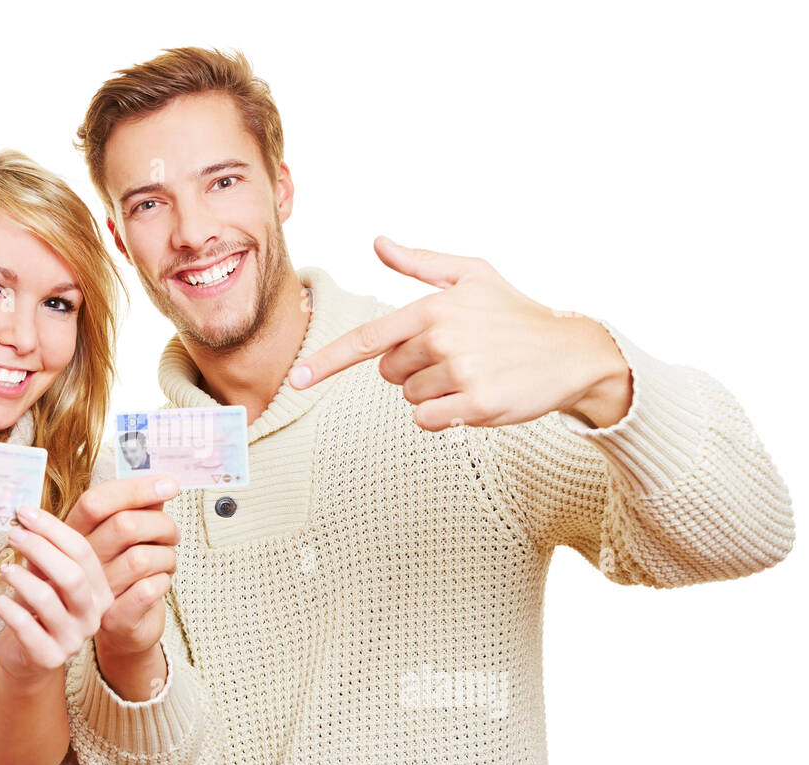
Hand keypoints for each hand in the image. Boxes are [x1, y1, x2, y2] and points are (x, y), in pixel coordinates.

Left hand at [0, 502, 114, 684]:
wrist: (27, 656)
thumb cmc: (37, 610)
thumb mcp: (45, 578)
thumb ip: (42, 552)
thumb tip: (25, 516)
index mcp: (99, 591)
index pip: (82, 552)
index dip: (53, 528)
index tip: (25, 512)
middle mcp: (92, 615)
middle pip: (71, 575)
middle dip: (40, 548)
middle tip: (14, 534)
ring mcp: (73, 640)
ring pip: (47, 599)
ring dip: (21, 578)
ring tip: (4, 569)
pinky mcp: (49, 657)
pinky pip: (26, 627)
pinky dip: (8, 609)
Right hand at [64, 474, 179, 662]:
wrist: (122, 628)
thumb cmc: (124, 575)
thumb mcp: (124, 537)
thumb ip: (138, 509)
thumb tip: (163, 483)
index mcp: (75, 534)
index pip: (96, 501)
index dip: (136, 489)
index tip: (170, 485)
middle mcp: (79, 563)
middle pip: (125, 526)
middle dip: (162, 525)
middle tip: (172, 534)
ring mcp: (94, 593)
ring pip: (141, 558)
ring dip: (167, 557)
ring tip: (166, 562)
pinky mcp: (114, 620)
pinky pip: (147, 590)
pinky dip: (163, 582)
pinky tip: (161, 583)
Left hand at [287, 236, 631, 430]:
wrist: (571, 351)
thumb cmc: (515, 312)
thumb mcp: (472, 275)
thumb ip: (420, 262)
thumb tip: (378, 241)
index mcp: (433, 307)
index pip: (368, 339)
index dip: (327, 361)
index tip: (297, 379)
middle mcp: (442, 338)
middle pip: (390, 373)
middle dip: (415, 369)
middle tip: (458, 356)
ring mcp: (459, 372)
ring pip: (410, 397)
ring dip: (434, 392)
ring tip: (473, 372)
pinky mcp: (476, 404)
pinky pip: (429, 419)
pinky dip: (445, 414)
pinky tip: (476, 395)